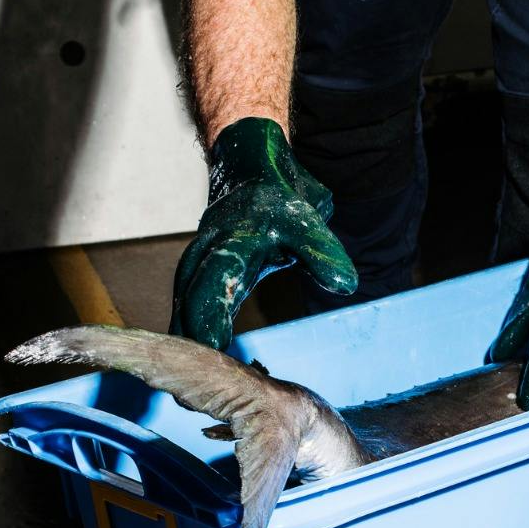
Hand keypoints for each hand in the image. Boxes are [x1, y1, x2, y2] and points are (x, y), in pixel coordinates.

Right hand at [170, 117, 355, 348]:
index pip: (221, 276)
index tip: (212, 343)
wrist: (252, 161)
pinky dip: (188, 314)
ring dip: (183, 322)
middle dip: (190, 325)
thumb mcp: (308, 219)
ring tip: (185, 361)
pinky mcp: (206, 261)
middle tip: (192, 366)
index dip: (214, 309)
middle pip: (192, 287)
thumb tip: (345, 284)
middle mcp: (214, 245)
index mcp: (238, 237)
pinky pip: (189, 289)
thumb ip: (322, 252)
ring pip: (185, 287)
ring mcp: (205, 252)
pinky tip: (191, 342)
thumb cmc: (281, 195)